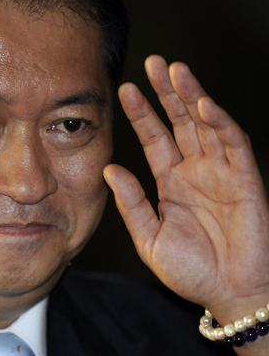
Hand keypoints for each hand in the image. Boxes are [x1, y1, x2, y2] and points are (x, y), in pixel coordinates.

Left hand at [104, 55, 268, 322]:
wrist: (228, 294)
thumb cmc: (190, 270)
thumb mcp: (149, 237)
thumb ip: (131, 203)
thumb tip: (109, 169)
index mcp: (170, 181)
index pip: (154, 137)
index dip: (141, 113)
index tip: (123, 89)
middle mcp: (194, 170)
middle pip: (179, 121)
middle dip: (166, 92)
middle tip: (152, 62)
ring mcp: (221, 172)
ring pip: (206, 124)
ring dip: (192, 96)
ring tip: (175, 69)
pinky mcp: (245, 180)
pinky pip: (234, 145)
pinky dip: (220, 123)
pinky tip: (204, 105)